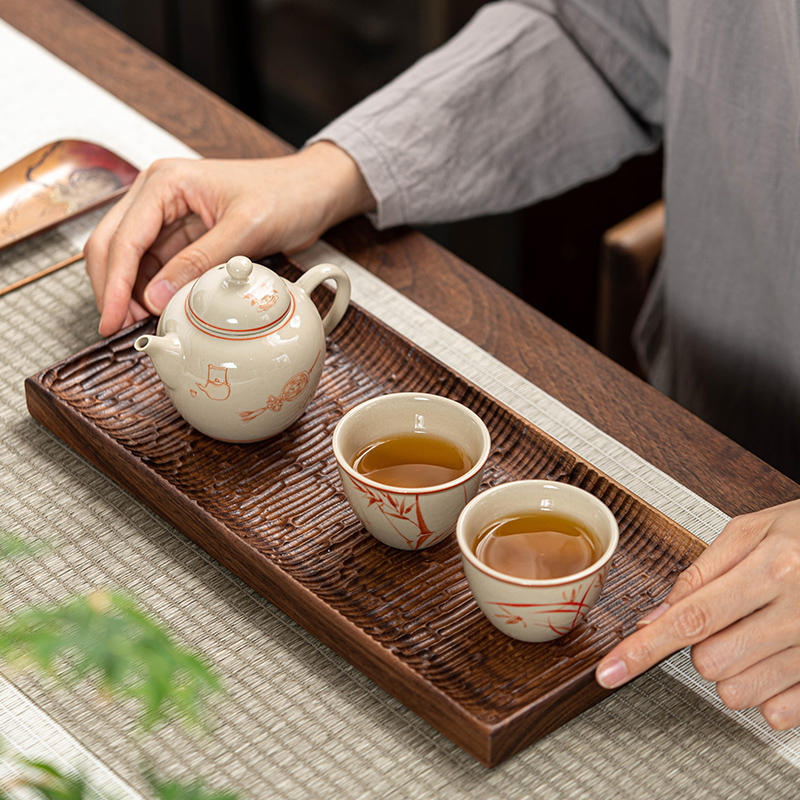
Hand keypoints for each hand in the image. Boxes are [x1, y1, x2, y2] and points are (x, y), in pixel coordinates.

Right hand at [85, 141, 374, 336]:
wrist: (310, 192)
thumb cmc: (284, 195)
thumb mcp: (245, 229)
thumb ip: (199, 262)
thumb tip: (157, 296)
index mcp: (165, 182)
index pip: (124, 237)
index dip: (114, 283)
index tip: (112, 318)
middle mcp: (157, 195)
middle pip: (112, 245)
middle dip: (112, 288)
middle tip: (118, 328)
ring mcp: (167, 215)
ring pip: (129, 259)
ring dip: (129, 291)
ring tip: (138, 325)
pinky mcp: (182, 235)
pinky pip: (155, 265)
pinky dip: (151, 289)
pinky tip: (157, 311)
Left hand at [595, 499, 799, 729]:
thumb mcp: (752, 531)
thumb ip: (701, 572)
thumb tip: (656, 613)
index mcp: (771, 568)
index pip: (689, 617)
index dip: (642, 648)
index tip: (610, 670)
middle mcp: (797, 611)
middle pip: (709, 661)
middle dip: (703, 646)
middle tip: (729, 618)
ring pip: (738, 692)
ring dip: (732, 670)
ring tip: (753, 637)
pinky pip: (778, 713)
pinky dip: (766, 694)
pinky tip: (775, 660)